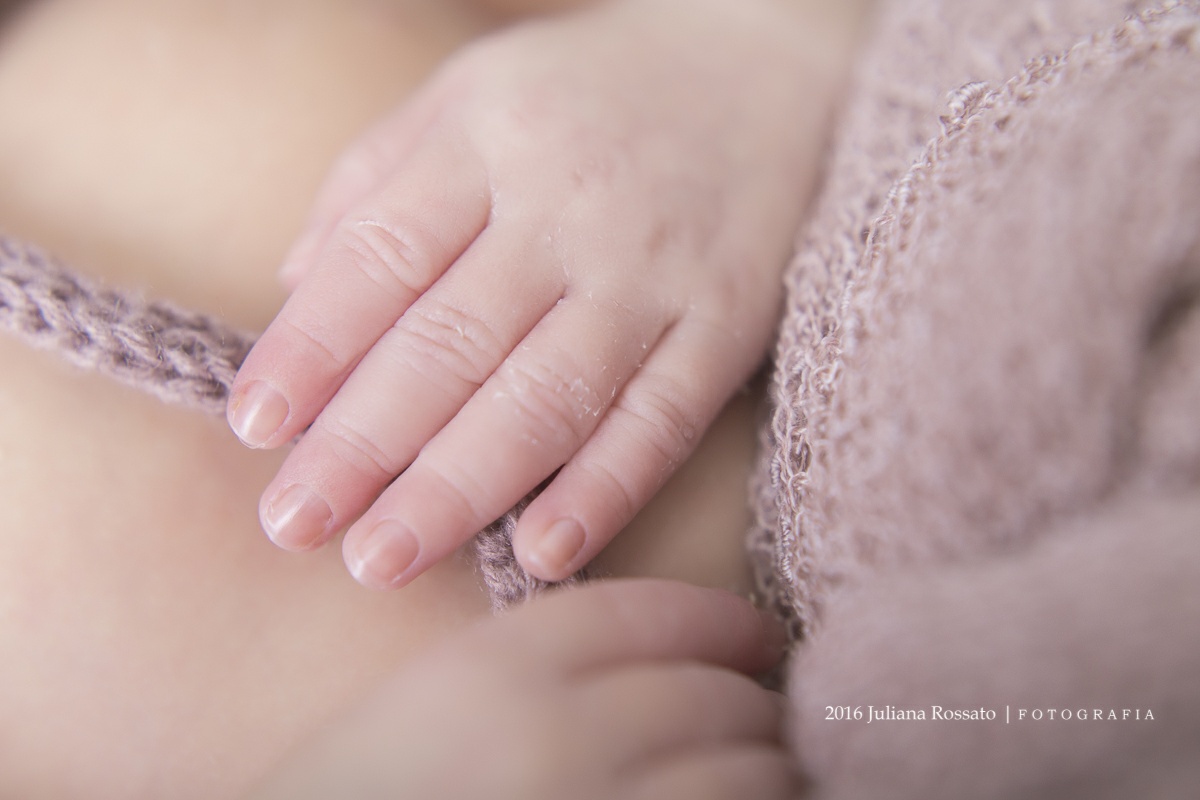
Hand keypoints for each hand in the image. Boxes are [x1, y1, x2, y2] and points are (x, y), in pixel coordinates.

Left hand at [228, 0, 830, 587]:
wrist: (772, 69)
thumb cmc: (593, 94)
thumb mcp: (471, 92)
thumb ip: (377, 181)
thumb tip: (295, 292)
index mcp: (486, 140)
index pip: (380, 257)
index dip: (313, 349)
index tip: (257, 429)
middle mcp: (566, 208)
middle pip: (450, 342)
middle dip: (363, 443)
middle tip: (294, 525)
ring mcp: (653, 271)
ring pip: (546, 396)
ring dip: (458, 488)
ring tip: (381, 559)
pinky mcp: (726, 322)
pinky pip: (661, 418)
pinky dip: (604, 490)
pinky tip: (540, 553)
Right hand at [246, 579, 795, 799]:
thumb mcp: (408, 729)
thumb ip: (513, 687)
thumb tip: (632, 685)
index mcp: (486, 675)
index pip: (644, 616)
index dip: (718, 622)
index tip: (756, 638)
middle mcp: (555, 737)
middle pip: (709, 692)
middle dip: (749, 703)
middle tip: (763, 720)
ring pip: (746, 770)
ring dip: (767, 768)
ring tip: (770, 775)